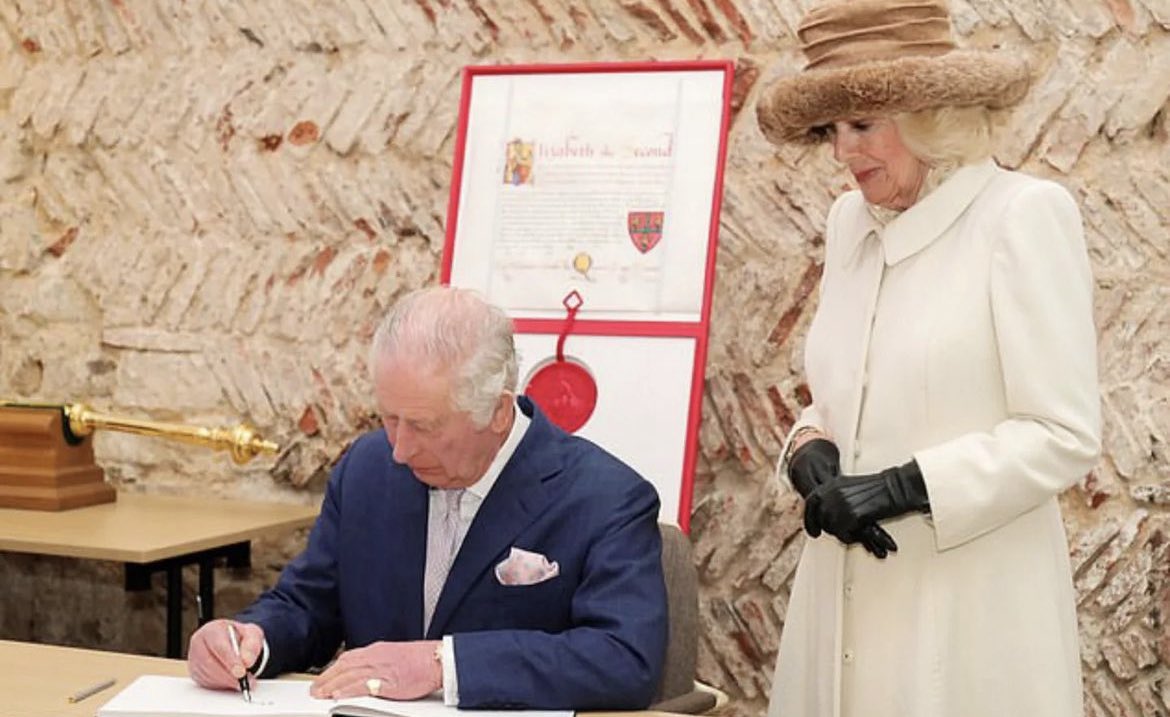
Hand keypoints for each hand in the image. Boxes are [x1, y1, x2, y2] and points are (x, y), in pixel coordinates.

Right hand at [187, 619, 264, 689]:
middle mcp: (198, 644)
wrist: (231, 643)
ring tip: (241, 681)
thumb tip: (247, 661)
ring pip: (208, 675)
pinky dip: (221, 685)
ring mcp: (194, 659)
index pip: (218, 646)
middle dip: (229, 675)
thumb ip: (252, 645)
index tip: (241, 672)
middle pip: (210, 663)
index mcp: (211, 630)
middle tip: (244, 681)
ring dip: (226, 682)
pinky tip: (231, 681)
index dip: (230, 660)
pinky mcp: (195, 673)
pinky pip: (206, 683)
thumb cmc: (239, 637)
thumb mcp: (251, 634)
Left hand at [310, 640, 442, 700]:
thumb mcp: (395, 656)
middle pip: (344, 666)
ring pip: (349, 676)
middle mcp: (376, 657)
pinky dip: (348, 690)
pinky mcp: (388, 683)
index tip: (323, 677)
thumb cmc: (422, 660)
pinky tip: (338, 695)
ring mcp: (381, 669)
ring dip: (331, 685)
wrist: (439, 660)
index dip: (333, 668)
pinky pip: (363, 686)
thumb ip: (379, 663)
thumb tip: (367, 673)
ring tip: (319, 694)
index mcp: (378, 650)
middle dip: (326, 677)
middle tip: (314, 688)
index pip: (349, 658)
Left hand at [788, 439, 898, 557]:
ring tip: (854, 533)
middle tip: (841, 535)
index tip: (813, 531)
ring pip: (830, 527)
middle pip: (819, 518)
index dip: (809, 519)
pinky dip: (850, 537)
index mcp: (831, 484)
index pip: (810, 503)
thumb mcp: (850, 488)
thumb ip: (835, 497)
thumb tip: (825, 514)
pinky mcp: (851, 514)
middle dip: (828, 529)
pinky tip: (858, 535)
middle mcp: (832, 492)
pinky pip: (842, 533)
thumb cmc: (880, 490)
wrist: (897, 488)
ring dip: (842, 534)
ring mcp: (840, 502)